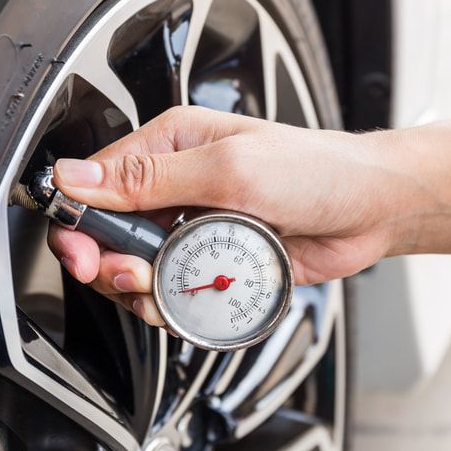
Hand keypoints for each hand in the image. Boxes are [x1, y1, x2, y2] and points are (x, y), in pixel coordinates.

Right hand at [47, 106, 399, 325]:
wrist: (371, 208)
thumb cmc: (316, 169)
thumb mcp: (230, 168)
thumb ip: (151, 178)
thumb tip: (79, 176)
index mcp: (170, 145)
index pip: (96, 182)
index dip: (79, 222)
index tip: (83, 253)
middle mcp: (176, 185)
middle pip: (109, 233)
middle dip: (110, 263)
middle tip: (132, 276)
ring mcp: (194, 226)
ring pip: (138, 269)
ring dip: (142, 289)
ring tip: (166, 290)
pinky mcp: (215, 261)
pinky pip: (174, 291)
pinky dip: (174, 305)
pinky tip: (190, 302)